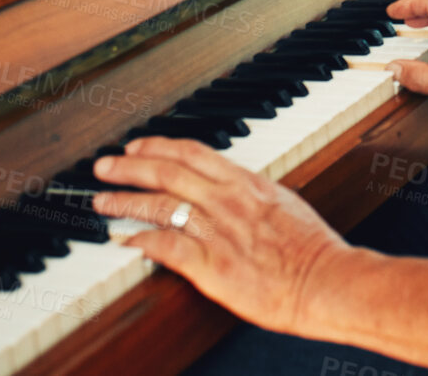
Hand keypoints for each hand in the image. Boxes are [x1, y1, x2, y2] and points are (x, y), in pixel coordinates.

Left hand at [92, 137, 348, 336]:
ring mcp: (218, 232)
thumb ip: (250, 194)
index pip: (192, 152)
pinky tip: (126, 241)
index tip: (136, 147)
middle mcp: (228, 201)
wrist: (324, 280)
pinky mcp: (212, 266)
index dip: (158, 146)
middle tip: (104, 166)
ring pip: (160, 206)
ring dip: (126, 201)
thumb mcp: (282, 203)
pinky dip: (142, 241)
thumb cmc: (310, 248)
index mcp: (246, 182)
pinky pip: (167, 247)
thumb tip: (230, 189)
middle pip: (167, 173)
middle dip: (130, 167)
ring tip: (103, 202)